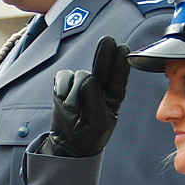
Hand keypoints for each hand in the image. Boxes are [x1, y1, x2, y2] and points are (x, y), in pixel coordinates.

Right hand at [40, 36, 130, 156]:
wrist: (68, 144)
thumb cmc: (89, 135)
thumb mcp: (98, 123)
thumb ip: (95, 102)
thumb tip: (87, 80)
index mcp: (114, 96)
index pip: (119, 77)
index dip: (121, 63)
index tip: (123, 48)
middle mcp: (99, 86)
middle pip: (103, 66)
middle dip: (104, 53)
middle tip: (107, 40)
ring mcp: (81, 84)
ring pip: (79, 75)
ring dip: (73, 92)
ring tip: (72, 109)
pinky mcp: (64, 85)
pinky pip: (63, 77)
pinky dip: (61, 87)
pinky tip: (61, 97)